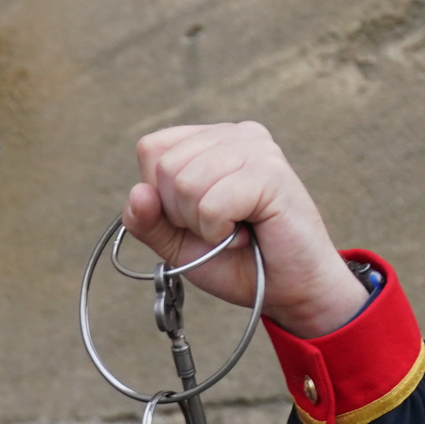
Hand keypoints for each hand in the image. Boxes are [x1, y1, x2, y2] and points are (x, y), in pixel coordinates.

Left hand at [123, 121, 366, 339]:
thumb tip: (138, 193)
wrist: (286, 289)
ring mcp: (255, 147)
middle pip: (164, 166)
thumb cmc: (236, 261)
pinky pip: (212, 204)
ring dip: (203, 225)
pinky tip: (246, 233)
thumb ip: (147, 221)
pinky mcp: (271, 172)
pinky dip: (220, 232)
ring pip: (186, 184)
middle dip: (181, 213)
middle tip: (219, 226)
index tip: (194, 216)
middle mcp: (233, 134)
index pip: (151, 149)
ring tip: (234, 229)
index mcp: (208, 142)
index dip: (159, 196)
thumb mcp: (176, 243)